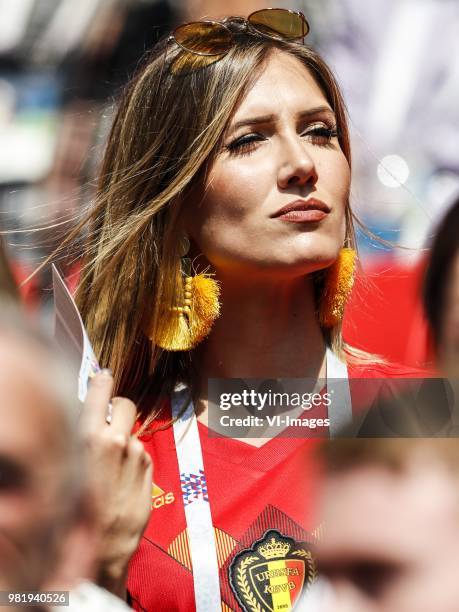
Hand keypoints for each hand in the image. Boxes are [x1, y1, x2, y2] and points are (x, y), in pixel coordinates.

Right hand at [81, 370, 151, 597]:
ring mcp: (136, 453)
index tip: (103, 378)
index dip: (103, 382)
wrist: (103, 547)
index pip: (101, 389)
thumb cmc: (78, 508)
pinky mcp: (149, 467)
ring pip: (131, 430)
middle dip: (118, 407)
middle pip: (124, 403)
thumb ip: (83, 439)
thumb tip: (90, 417)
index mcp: (89, 436)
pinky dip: (133, 457)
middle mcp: (116, 440)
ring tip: (110, 464)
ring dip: (124, 437)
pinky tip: (121, 478)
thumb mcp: (70, 466)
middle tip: (109, 419)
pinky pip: (140, 451)